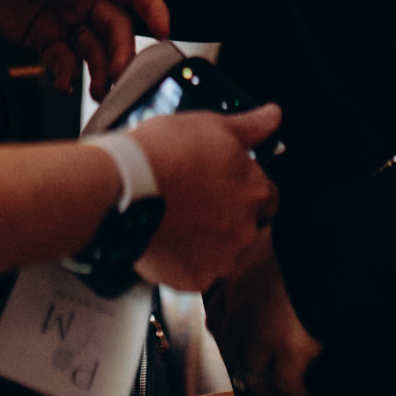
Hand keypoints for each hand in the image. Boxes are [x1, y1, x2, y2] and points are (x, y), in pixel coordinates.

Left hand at [0, 0, 167, 95]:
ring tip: (99, 92)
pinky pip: (63, 60)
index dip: (152, 6)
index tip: (165, 31)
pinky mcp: (40, 37)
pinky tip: (63, 85)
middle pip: (115, 24)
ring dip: (100, 69)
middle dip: (122, 51)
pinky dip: (67, 75)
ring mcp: (61, 16)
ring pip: (94, 47)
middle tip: (118, 77)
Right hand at [131, 105, 281, 293]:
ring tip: (176, 219)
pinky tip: (167, 239)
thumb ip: (249, 126)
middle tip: (193, 200)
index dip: (243, 188)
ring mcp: (221, 258)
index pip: (267, 196)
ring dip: (206, 240)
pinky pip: (196, 273)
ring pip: (221, 252)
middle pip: (245, 226)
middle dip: (225, 216)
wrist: (123, 187)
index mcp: (255, 191)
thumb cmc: (163, 153)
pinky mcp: (195, 279)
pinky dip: (184, 261)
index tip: (221, 183)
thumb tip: (273, 115)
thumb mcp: (210, 125)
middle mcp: (246, 228)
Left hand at [204, 228, 321, 395]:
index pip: (218, 316)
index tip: (235, 342)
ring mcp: (261, 334)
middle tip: (255, 370)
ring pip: (253, 372)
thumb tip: (268, 253)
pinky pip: (287, 383)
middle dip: (241, 361)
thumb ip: (263, 255)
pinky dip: (295, 392)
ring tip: (277, 392)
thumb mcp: (271, 239)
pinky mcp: (289, 351)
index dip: (227, 333)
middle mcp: (241, 310)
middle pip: (230, 349)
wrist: (326, 244)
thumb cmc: (306, 237)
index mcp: (237, 280)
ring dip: (265, 385)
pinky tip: (303, 395)